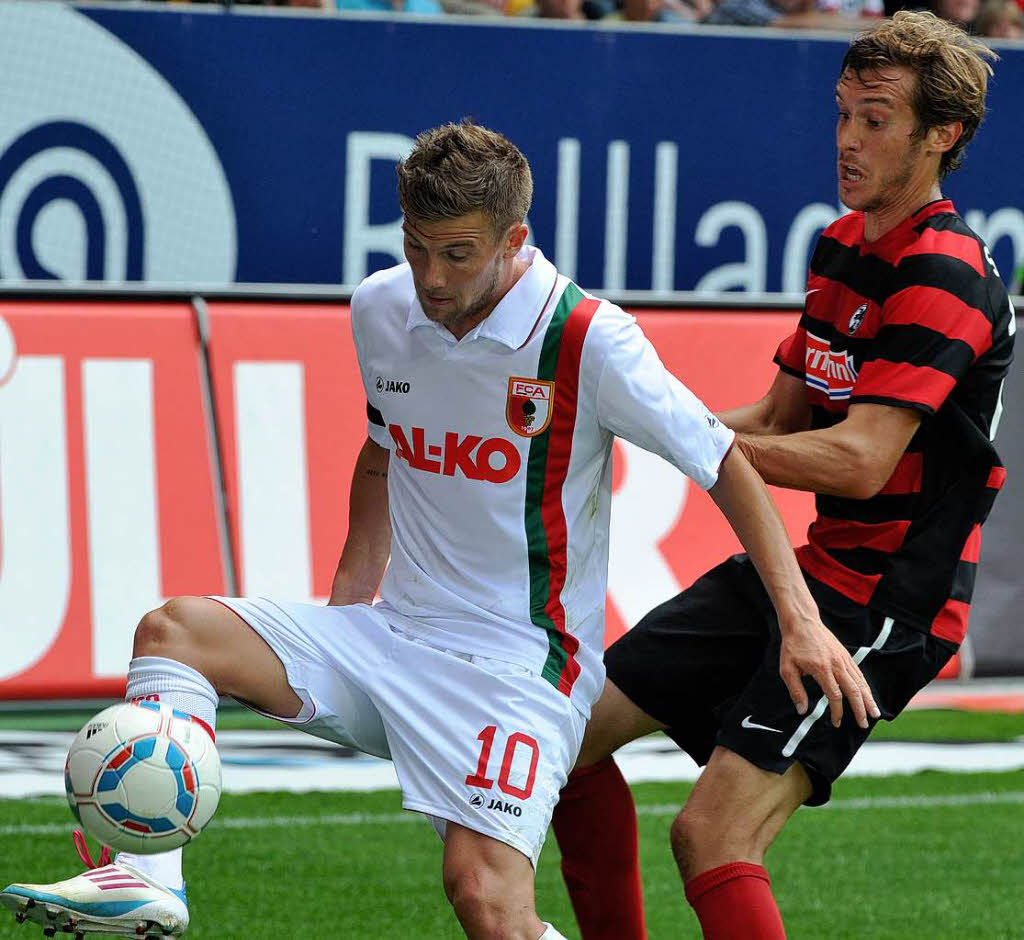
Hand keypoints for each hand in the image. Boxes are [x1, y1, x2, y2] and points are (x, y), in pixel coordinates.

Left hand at [779, 614, 880, 728]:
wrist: (802, 621)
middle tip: (864, 725)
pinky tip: (868, 696)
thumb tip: (802, 711)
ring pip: (860, 682)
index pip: (835, 696)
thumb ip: (796, 690)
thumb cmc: (793, 645)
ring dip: (868, 699)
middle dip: (860, 710)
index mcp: (822, 669)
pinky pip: (859, 673)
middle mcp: (837, 664)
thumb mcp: (787, 668)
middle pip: (853, 691)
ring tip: (874, 714)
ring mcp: (844, 659)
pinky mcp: (846, 655)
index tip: (836, 723)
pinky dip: (865, 686)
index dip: (837, 712)